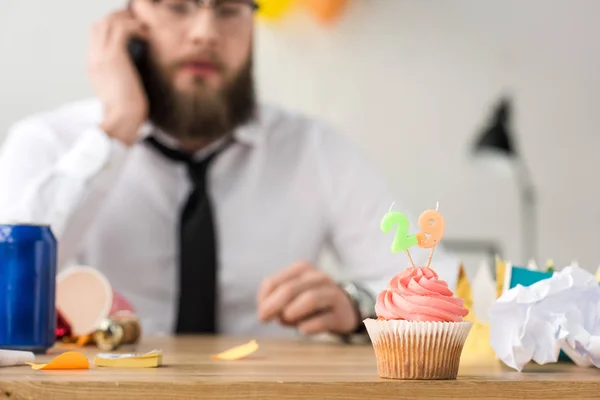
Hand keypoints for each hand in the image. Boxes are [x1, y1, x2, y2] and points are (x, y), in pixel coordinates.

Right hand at [88, 10, 148, 145]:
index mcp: (94, 66)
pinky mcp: (114, 57)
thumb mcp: (121, 90)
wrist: (122, 121)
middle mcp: (94, 58)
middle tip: (138, 23)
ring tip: (144, 27)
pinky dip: (135, 27)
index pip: (96, 35)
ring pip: (109, 22)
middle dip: (119, 18)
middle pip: (100, 23)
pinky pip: (122, 29)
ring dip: (128, 20)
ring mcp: (102, 56)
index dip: (113, 26)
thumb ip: (123, 76)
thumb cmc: (127, 111)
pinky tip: (147, 35)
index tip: (132, 29)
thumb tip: (135, 71)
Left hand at [258, 262, 358, 335]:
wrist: (344, 309)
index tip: (262, 312)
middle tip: (263, 319)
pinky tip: (302, 330)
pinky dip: (309, 326)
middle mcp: (318, 277)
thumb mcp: (291, 296)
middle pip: (289, 290)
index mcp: (302, 268)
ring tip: (285, 321)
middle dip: (272, 306)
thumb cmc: (310, 303)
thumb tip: (266, 313)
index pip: (273, 282)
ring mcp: (332, 294)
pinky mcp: (341, 314)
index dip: (263, 299)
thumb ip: (276, 300)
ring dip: (292, 313)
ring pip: (310, 299)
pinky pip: (323, 320)